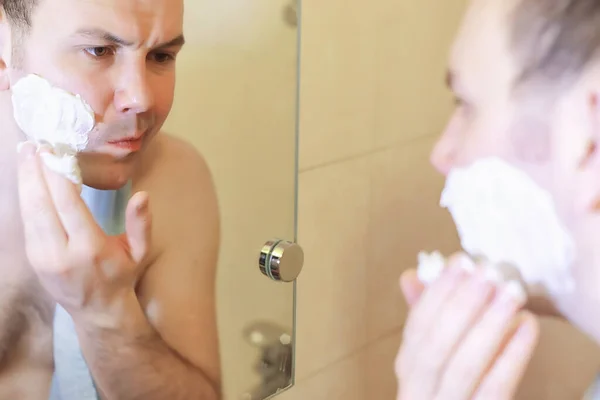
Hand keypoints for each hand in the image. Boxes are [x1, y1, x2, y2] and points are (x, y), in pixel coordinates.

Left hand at [16, 142, 151, 325]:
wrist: (98, 311)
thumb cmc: (121, 276)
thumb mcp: (139, 252)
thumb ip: (141, 224)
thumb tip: (142, 195)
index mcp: (90, 249)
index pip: (68, 205)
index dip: (58, 176)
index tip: (55, 150)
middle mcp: (61, 253)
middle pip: (41, 204)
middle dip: (35, 171)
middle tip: (33, 144)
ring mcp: (42, 257)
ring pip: (29, 211)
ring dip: (25, 181)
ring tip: (26, 153)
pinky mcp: (33, 258)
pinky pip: (27, 222)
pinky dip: (26, 196)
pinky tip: (28, 178)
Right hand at [395, 254, 539, 399]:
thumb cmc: (449, 389)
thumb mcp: (434, 357)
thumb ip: (426, 318)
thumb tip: (411, 276)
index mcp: (407, 370)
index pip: (416, 328)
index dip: (437, 293)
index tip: (461, 262)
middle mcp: (418, 392)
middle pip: (434, 347)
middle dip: (461, 305)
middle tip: (489, 272)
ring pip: (463, 368)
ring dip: (488, 325)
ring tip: (511, 292)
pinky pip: (494, 391)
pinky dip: (511, 357)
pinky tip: (527, 327)